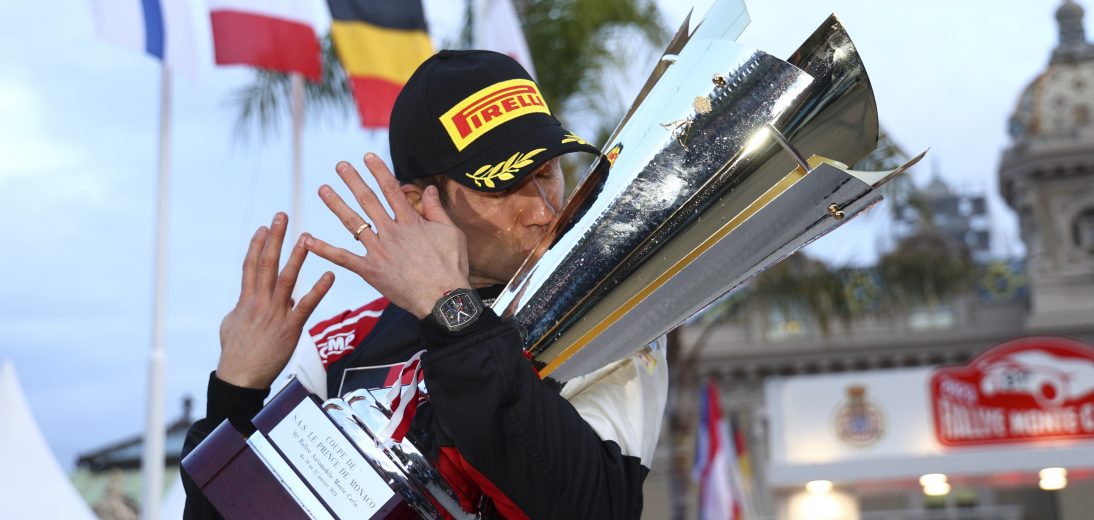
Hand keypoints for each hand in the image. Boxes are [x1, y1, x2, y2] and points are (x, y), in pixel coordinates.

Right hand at [216, 212, 334, 388]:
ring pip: (286, 279)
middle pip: (267, 264)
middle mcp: (259, 302)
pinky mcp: (290, 328)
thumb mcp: (231, 324)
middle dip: (275, 239)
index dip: (258, 245)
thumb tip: (247, 297)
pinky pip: (306, 305)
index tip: (264, 227)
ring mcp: (275, 314)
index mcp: (245, 300)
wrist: (240, 377)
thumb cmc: (235, 352)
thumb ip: (241, 306)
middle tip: (281, 216)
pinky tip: (330, 275)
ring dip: (296, 257)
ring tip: (306, 237)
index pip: (251, 265)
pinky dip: (319, 289)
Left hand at [304, 153, 469, 318]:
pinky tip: (306, 240)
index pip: (391, 189)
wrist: (443, 298)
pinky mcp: (370, 270)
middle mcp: (391, 231)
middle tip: (340, 165)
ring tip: (323, 189)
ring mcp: (379, 250)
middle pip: (368, 200)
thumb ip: (436, 209)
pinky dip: (324, 250)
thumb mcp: (451, 232)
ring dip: (336, 204)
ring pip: (353, 223)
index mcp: (410, 221)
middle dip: (353, 181)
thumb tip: (430, 189)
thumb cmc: (451, 266)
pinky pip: (343, 258)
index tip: (367, 156)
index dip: (378, 171)